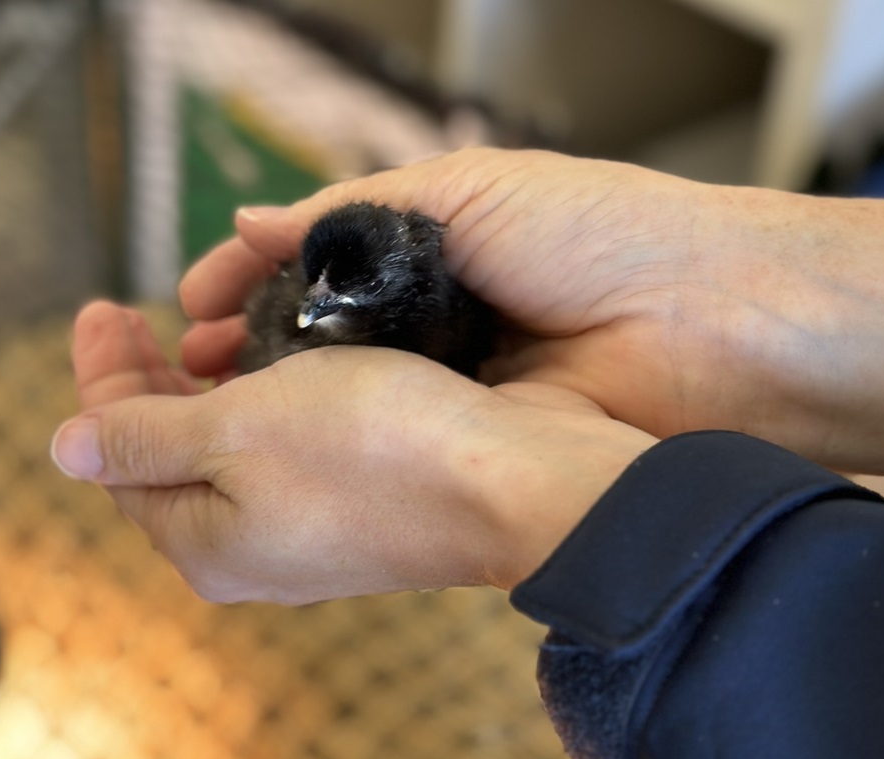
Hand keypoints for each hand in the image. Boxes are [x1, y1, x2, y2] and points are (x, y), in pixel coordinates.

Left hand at [52, 301, 656, 603]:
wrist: (511, 482)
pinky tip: (273, 365)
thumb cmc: (375, 448)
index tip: (99, 308)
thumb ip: (145, 439)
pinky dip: (262, 403)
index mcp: (205, 539)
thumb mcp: (238, 430)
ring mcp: (308, 533)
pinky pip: (283, 453)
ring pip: (229, 453)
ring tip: (197, 331)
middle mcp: (252, 550)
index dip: (99, 378)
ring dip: (204, 389)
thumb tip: (64, 450)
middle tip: (127, 313)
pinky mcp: (357, 508)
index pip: (120, 454)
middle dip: (142, 381)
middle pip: (170, 457)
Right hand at [182, 148, 883, 477]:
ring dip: (278, 400)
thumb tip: (256, 223)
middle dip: (248, 347)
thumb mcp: (461, 193)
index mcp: (432, 251)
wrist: (697, 321)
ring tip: (208, 404)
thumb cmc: (595, 233)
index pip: (314, 266)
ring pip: (343, 394)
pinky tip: (282, 438)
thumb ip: (354, 213)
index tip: (191, 302)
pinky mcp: (471, 439)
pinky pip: (388, 437)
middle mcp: (436, 321)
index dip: (249, 279)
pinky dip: (334, 436)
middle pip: (320, 338)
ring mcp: (451, 385)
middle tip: (186, 365)